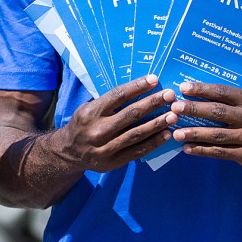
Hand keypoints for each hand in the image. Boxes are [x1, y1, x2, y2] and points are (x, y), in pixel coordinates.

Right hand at [53, 74, 176, 172]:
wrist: (68, 152)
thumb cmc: (83, 125)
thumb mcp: (88, 109)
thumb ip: (108, 102)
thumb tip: (137, 88)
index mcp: (91, 112)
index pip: (118, 96)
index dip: (137, 87)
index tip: (154, 79)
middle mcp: (98, 129)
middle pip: (131, 114)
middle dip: (153, 103)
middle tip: (170, 95)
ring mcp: (105, 147)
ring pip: (137, 133)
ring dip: (157, 123)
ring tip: (173, 115)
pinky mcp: (113, 161)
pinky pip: (137, 151)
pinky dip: (154, 143)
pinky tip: (166, 134)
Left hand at [168, 81, 241, 167]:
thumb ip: (227, 99)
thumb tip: (191, 94)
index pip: (223, 92)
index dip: (202, 89)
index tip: (183, 88)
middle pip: (218, 112)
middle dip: (194, 110)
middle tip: (174, 108)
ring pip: (217, 135)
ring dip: (194, 134)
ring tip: (176, 133)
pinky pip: (221, 152)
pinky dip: (202, 150)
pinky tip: (187, 148)